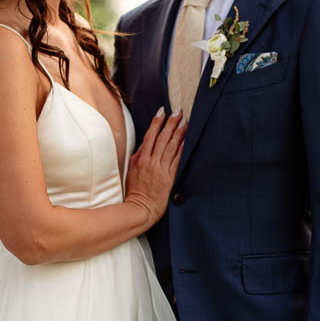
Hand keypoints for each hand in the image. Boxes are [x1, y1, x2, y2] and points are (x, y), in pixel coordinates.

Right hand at [123, 107, 186, 222]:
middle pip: (163, 138)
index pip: (150, 136)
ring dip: (179, 132)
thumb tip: (145, 145)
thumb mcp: (132, 171)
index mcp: (141, 159)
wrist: (140, 209)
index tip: (162, 111)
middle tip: (178, 111)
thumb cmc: (135, 192)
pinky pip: (177, 160)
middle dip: (171, 123)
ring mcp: (161, 169)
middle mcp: (152, 162)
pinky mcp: (169, 178)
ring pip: (171, 146)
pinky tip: (187, 140)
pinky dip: (182, 149)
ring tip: (185, 121)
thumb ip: (138, 157)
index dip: (156, 122)